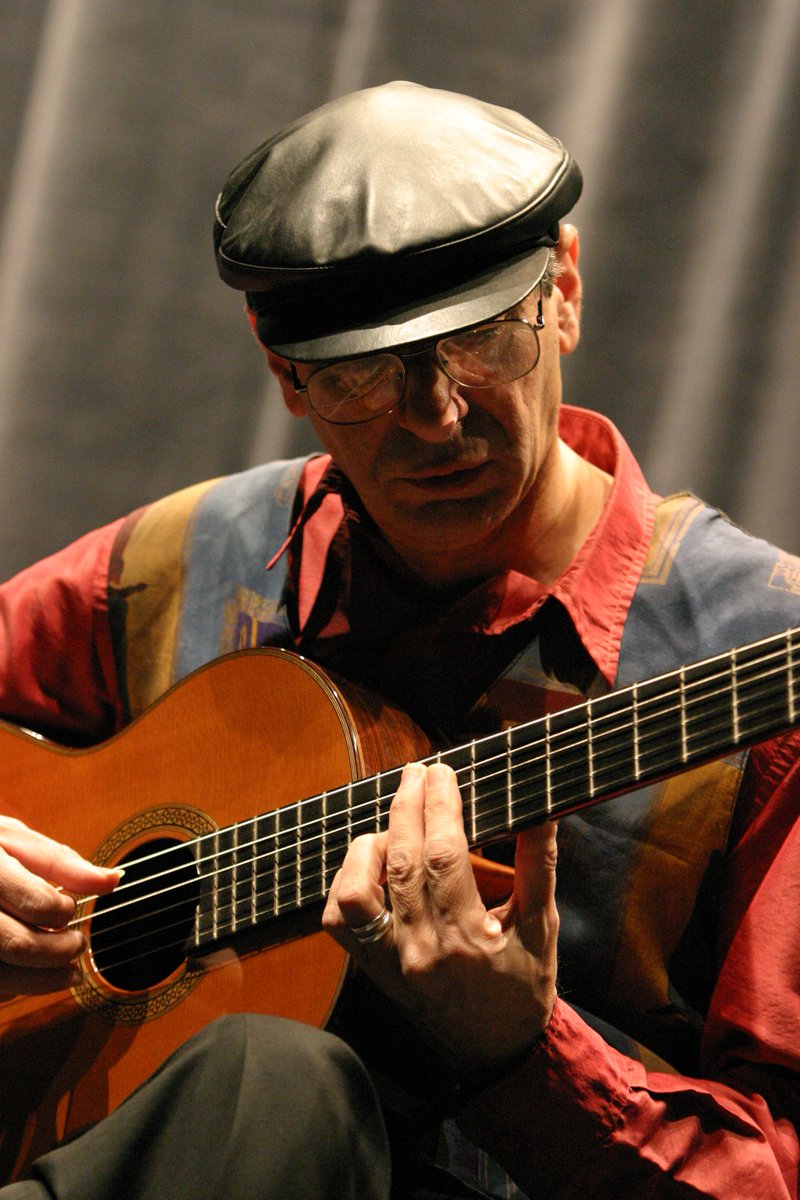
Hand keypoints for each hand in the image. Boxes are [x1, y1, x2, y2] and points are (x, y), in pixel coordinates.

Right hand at [0, 815, 119, 996]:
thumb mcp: (10, 840)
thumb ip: (59, 861)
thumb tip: (113, 880)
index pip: (36, 903)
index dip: (62, 912)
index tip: (70, 909)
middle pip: (17, 944)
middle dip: (58, 952)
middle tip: (79, 946)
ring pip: (1, 975)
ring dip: (42, 981)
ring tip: (68, 973)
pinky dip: (10, 987)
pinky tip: (24, 975)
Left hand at [323, 762, 558, 1074]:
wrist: (496, 1052)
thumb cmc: (524, 987)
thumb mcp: (543, 927)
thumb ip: (539, 865)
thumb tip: (542, 810)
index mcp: (467, 938)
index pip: (443, 856)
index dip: (440, 806)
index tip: (444, 772)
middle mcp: (420, 949)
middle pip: (400, 862)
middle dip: (406, 806)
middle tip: (419, 772)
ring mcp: (389, 961)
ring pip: (356, 891)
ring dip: (370, 846)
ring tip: (396, 822)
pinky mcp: (371, 967)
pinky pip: (339, 920)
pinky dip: (347, 881)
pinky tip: (371, 861)